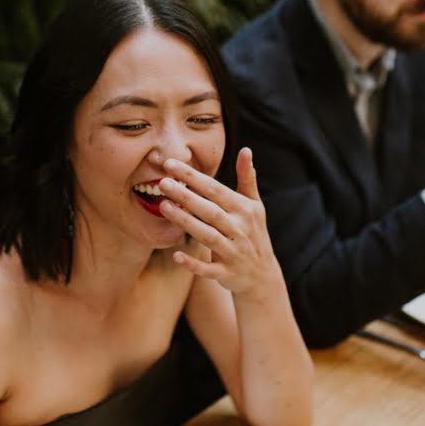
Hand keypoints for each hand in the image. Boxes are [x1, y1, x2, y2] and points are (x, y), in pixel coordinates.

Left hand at [156, 148, 282, 298]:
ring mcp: (233, 252)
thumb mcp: (254, 205)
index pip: (215, 189)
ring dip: (186, 222)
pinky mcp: (226, 273)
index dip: (193, 177)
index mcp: (243, 209)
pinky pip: (209, 269)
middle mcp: (239, 229)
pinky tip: (176, 255)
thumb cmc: (253, 233)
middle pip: (209, 210)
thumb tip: (245, 150)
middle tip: (162, 182)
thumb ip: (247, 178)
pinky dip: (194, 264)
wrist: (263, 275)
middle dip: (186, 196)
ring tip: (163, 207)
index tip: (171, 164)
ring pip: (208, 236)